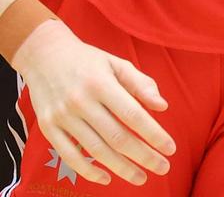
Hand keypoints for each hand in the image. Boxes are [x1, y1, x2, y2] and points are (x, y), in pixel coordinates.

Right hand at [13, 19, 175, 186]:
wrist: (44, 54)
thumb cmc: (87, 60)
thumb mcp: (116, 63)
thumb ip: (140, 84)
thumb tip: (162, 107)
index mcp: (101, 83)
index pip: (133, 115)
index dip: (154, 134)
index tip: (170, 148)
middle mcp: (81, 101)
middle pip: (117, 137)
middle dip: (143, 156)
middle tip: (163, 167)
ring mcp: (62, 116)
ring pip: (96, 150)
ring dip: (121, 168)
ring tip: (141, 177)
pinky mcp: (48, 127)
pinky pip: (70, 156)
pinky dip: (89, 171)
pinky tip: (107, 178)